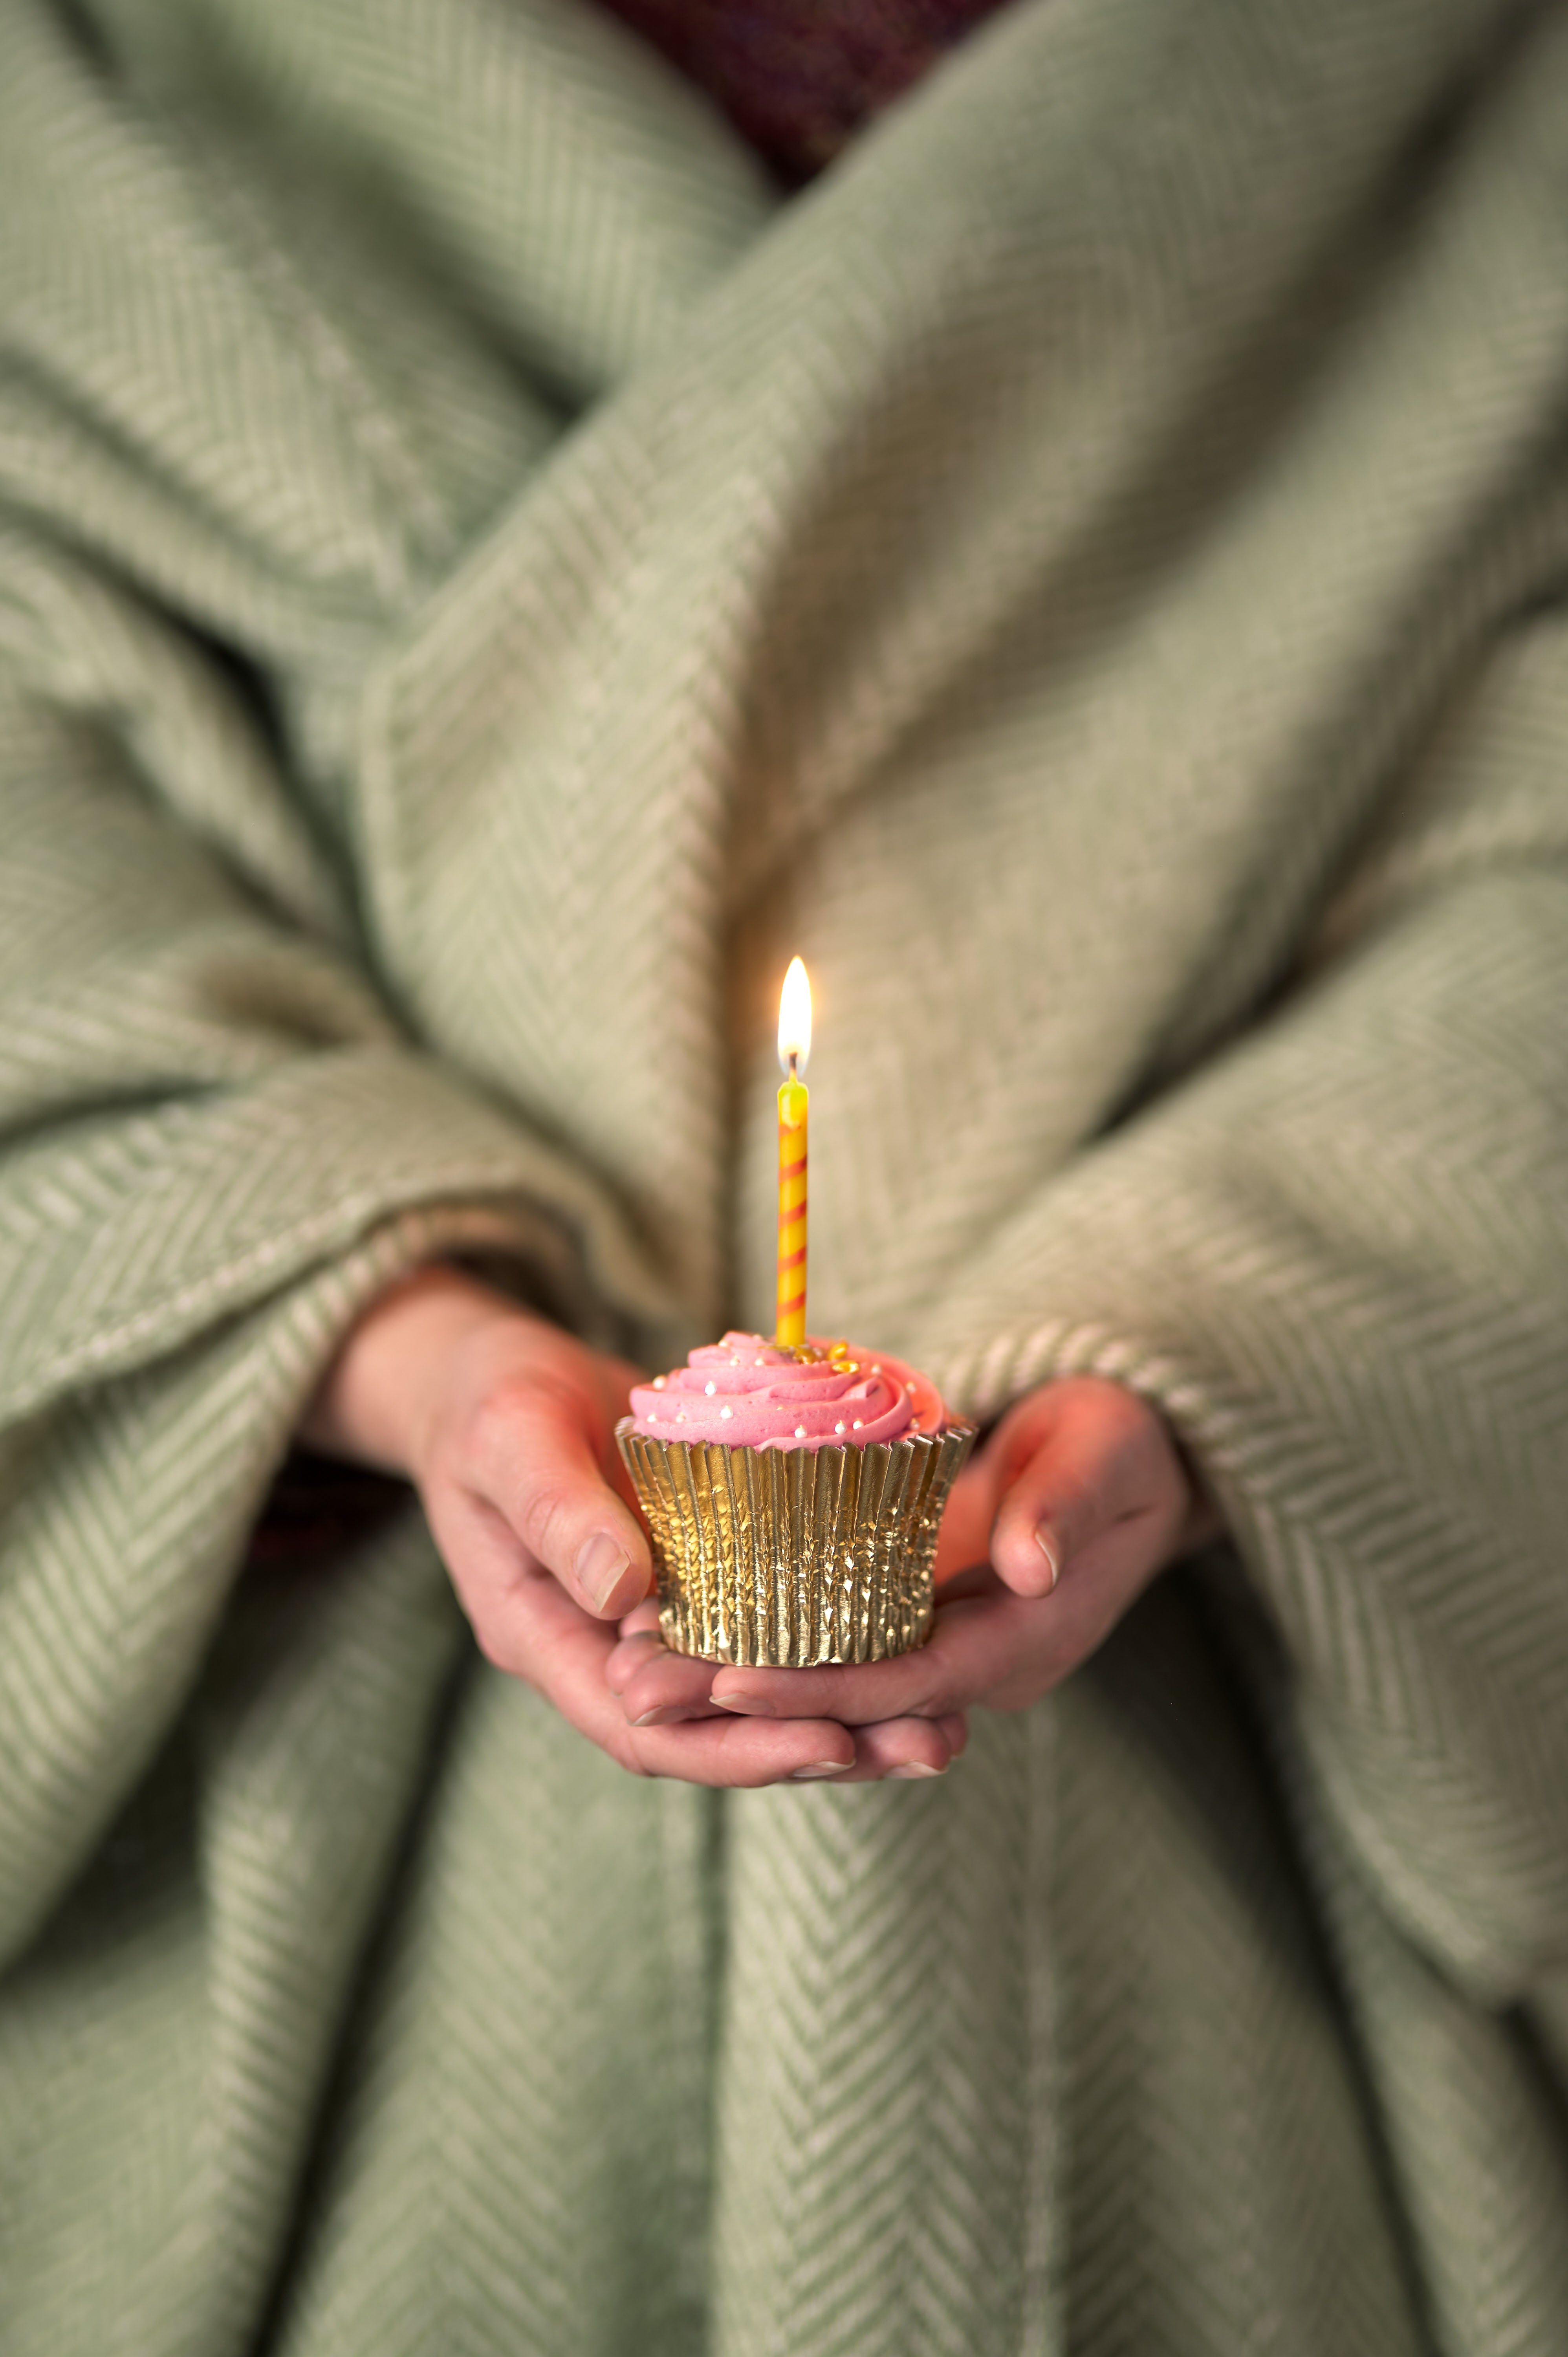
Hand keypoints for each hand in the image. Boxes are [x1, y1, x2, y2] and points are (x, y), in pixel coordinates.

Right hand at [302, 1267, 930, 1783]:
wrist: (495, 1375)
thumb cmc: (489, 1401)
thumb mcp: (510, 1440)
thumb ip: (557, 1513)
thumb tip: (623, 1595)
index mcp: (546, 1637)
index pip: (646, 1728)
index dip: (737, 1747)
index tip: (829, 1740)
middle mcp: (605, 1651)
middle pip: (716, 1734)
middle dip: (820, 1747)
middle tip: (927, 1741)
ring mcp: (655, 1623)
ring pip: (754, 1695)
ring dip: (846, 1715)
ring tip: (943, 1724)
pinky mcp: (700, 1582)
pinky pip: (769, 1632)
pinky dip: (836, 1646)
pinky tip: (911, 1643)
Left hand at [609, 1377, 1215, 1767]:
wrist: (1129, 1456)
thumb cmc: (1124, 1446)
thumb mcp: (1108, 1456)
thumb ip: (1067, 1507)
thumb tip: (1029, 1566)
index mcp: (1023, 1642)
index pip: (908, 1683)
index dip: (820, 1689)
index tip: (730, 1681)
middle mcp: (971, 1660)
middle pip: (845, 1700)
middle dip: (743, 1700)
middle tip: (635, 1688)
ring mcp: (936, 1639)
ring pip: (822, 1674)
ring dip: (728, 1676)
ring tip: (627, 1666)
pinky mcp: (905, 1608)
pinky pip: (823, 1633)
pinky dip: (753, 1630)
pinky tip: (675, 1613)